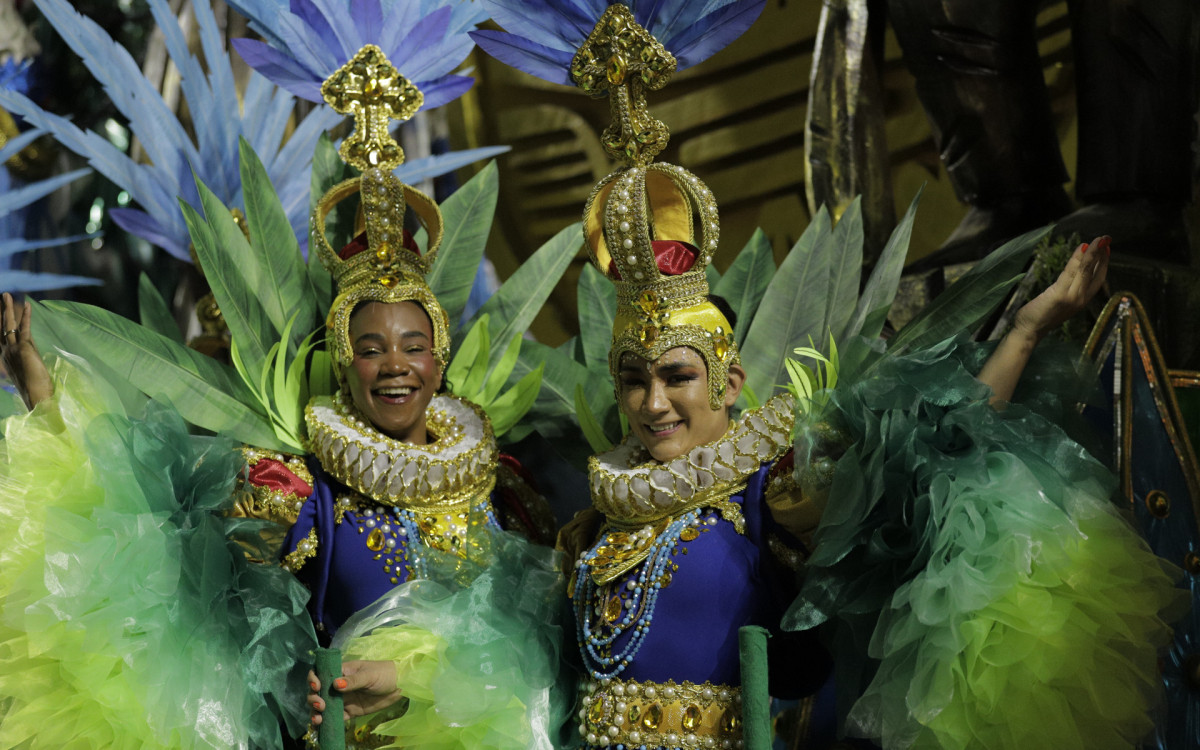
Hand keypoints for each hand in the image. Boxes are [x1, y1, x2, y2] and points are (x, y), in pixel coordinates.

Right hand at [0, 292, 52, 408]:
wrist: (35, 395)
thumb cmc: (33, 386)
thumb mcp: (27, 367)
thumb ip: (26, 355)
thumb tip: (29, 346)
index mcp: (5, 356)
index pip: (2, 335)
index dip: (2, 323)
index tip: (1, 312)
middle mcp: (5, 351)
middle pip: (1, 327)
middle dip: (1, 311)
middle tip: (2, 297)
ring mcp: (12, 349)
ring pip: (9, 324)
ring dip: (8, 308)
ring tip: (7, 295)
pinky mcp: (23, 348)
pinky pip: (24, 328)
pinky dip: (26, 316)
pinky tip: (27, 305)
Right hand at [306, 660, 400, 724]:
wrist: (399, 686)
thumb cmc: (384, 673)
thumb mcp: (369, 675)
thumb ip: (353, 680)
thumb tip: (335, 684)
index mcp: (341, 671)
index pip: (320, 673)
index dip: (313, 679)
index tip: (317, 687)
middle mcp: (338, 685)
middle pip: (317, 692)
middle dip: (313, 699)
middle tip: (321, 705)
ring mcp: (343, 699)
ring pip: (323, 706)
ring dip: (316, 713)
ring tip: (318, 719)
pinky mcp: (350, 711)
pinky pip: (336, 717)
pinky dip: (328, 722)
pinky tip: (324, 726)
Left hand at [1011, 235, 1109, 341]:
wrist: (1029, 331)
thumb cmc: (1041, 314)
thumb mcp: (1059, 299)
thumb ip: (1069, 287)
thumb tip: (1075, 269)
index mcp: (1082, 300)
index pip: (1098, 279)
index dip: (1104, 263)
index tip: (1106, 249)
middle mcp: (1081, 299)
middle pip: (1095, 272)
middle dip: (1102, 254)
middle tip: (1106, 238)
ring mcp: (1072, 297)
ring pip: (1085, 270)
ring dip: (1093, 253)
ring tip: (1099, 239)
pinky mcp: (1060, 295)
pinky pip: (1071, 273)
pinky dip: (1078, 258)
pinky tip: (1082, 247)